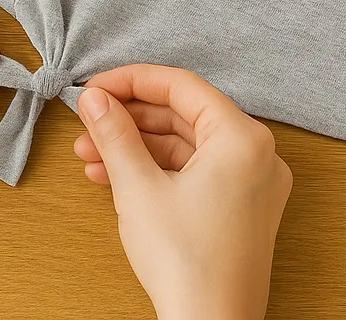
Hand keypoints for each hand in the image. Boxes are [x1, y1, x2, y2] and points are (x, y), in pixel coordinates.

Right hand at [74, 64, 291, 319]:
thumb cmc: (186, 263)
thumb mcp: (139, 189)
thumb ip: (116, 135)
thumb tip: (95, 99)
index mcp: (244, 137)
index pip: (183, 87)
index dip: (134, 81)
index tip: (95, 87)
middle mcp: (258, 152)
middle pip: (186, 116)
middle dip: (131, 120)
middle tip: (88, 122)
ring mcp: (253, 182)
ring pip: (188, 147)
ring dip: (139, 148)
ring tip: (90, 155)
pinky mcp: (243, 207)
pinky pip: (199, 173)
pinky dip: (160, 172)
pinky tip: (115, 177)